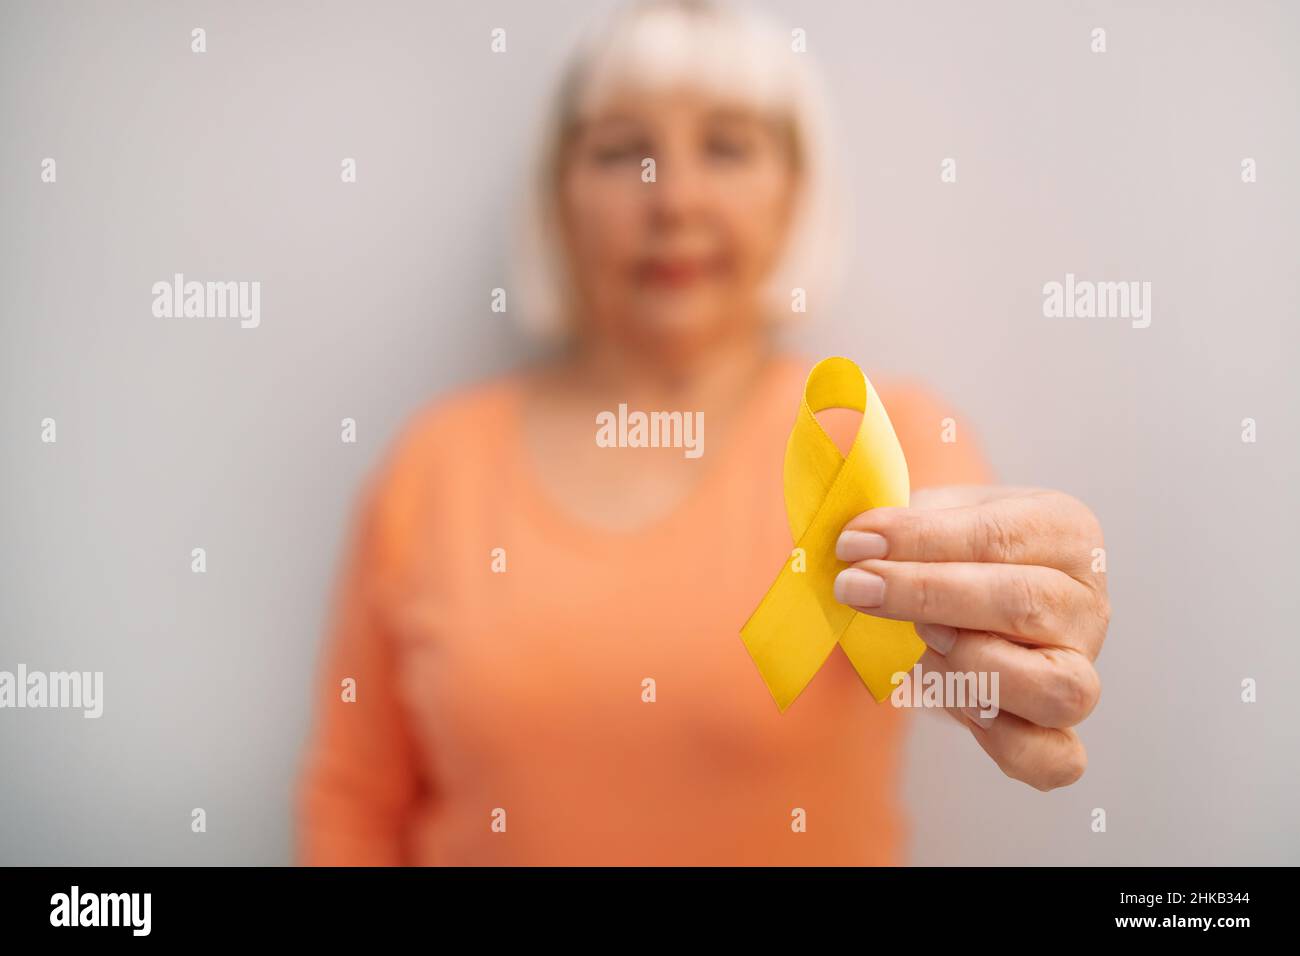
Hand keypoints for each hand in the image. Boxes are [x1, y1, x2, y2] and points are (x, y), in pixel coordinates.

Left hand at [834, 486, 1109, 790]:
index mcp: (1064, 531)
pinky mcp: (1062, 728)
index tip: (854, 544)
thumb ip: (902, 524)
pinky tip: (952, 703)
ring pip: (1057, 688)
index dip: (919, 541)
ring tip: (918, 642)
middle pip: (1024, 604)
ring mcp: (1082, 668)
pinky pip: (1056, 759)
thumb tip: (857, 543)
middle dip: (926, 596)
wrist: (963, 592)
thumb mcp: (933, 514)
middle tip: (856, 587)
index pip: (996, 536)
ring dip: (972, 667)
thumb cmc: (951, 547)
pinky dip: (1004, 742)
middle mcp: (1085, 601)